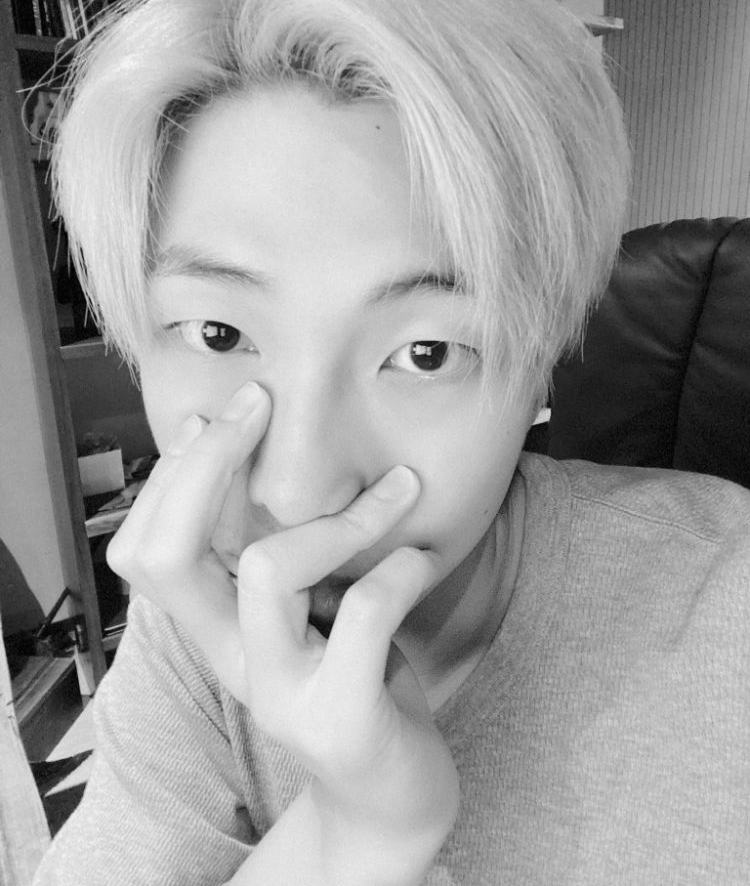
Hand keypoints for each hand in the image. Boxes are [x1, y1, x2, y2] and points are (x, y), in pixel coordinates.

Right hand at [107, 381, 458, 881]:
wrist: (390, 794)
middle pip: (168, 554)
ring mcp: (279, 693)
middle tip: (260, 404)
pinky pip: (365, 613)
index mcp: (214, 626)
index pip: (146, 546)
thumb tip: (271, 451)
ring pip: (268, 570)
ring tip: (399, 494)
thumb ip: (287, 547)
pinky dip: (401, 567)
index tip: (228, 411)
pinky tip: (422, 561)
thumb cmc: (355, 678)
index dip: (174, 471)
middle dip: (209, 462)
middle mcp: (229, 659)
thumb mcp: (309, 607)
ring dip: (341, 517)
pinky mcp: (340, 718)